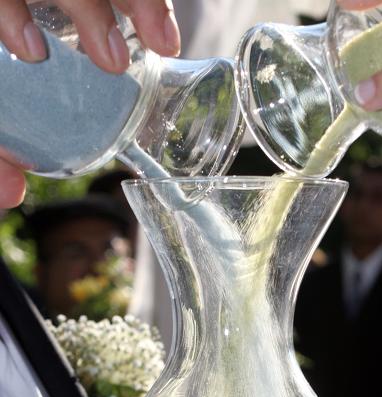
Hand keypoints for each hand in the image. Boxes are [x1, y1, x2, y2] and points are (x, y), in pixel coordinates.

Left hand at [0, 0, 180, 207]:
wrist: (25, 62)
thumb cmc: (13, 85)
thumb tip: (11, 192)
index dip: (9, 14)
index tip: (33, 53)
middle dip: (89, 10)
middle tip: (114, 61)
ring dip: (138, 2)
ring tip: (162, 43)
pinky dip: (152, 7)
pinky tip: (165, 41)